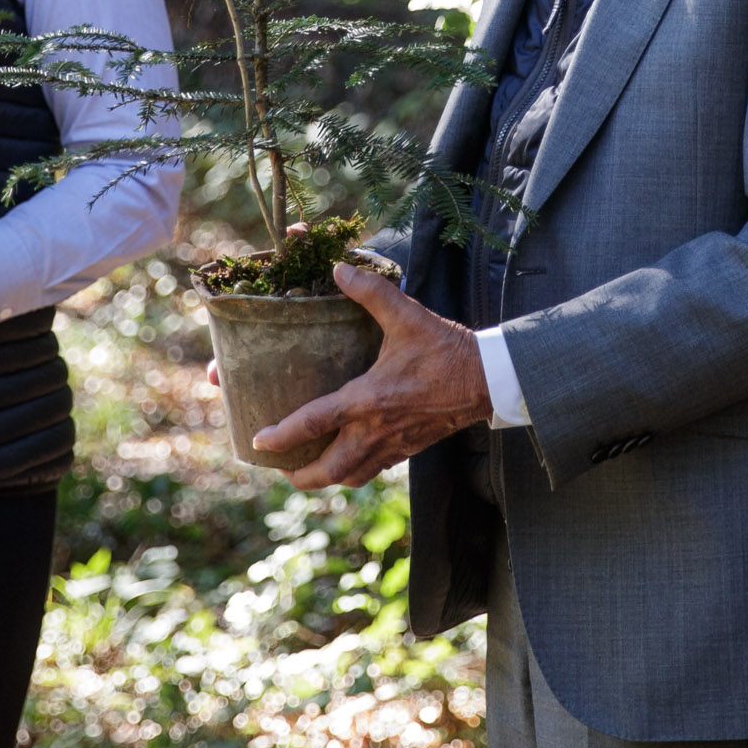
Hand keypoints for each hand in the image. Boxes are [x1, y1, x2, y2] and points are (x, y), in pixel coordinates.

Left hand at [253, 263, 490, 489]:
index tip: (259, 442)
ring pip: (351, 476)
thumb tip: (340, 268)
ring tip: (308, 473)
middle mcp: (376, 429)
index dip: (283, 435)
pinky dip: (355, 471)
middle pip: (329, 470)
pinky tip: (349, 460)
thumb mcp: (407, 315)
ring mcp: (394, 444)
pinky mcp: (409, 449)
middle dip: (301, 475)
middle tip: (280, 470)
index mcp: (369, 399)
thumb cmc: (446, 348)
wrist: (488, 379)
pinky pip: (374, 470)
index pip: (315, 422)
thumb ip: (371, 292)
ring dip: (326, 479)